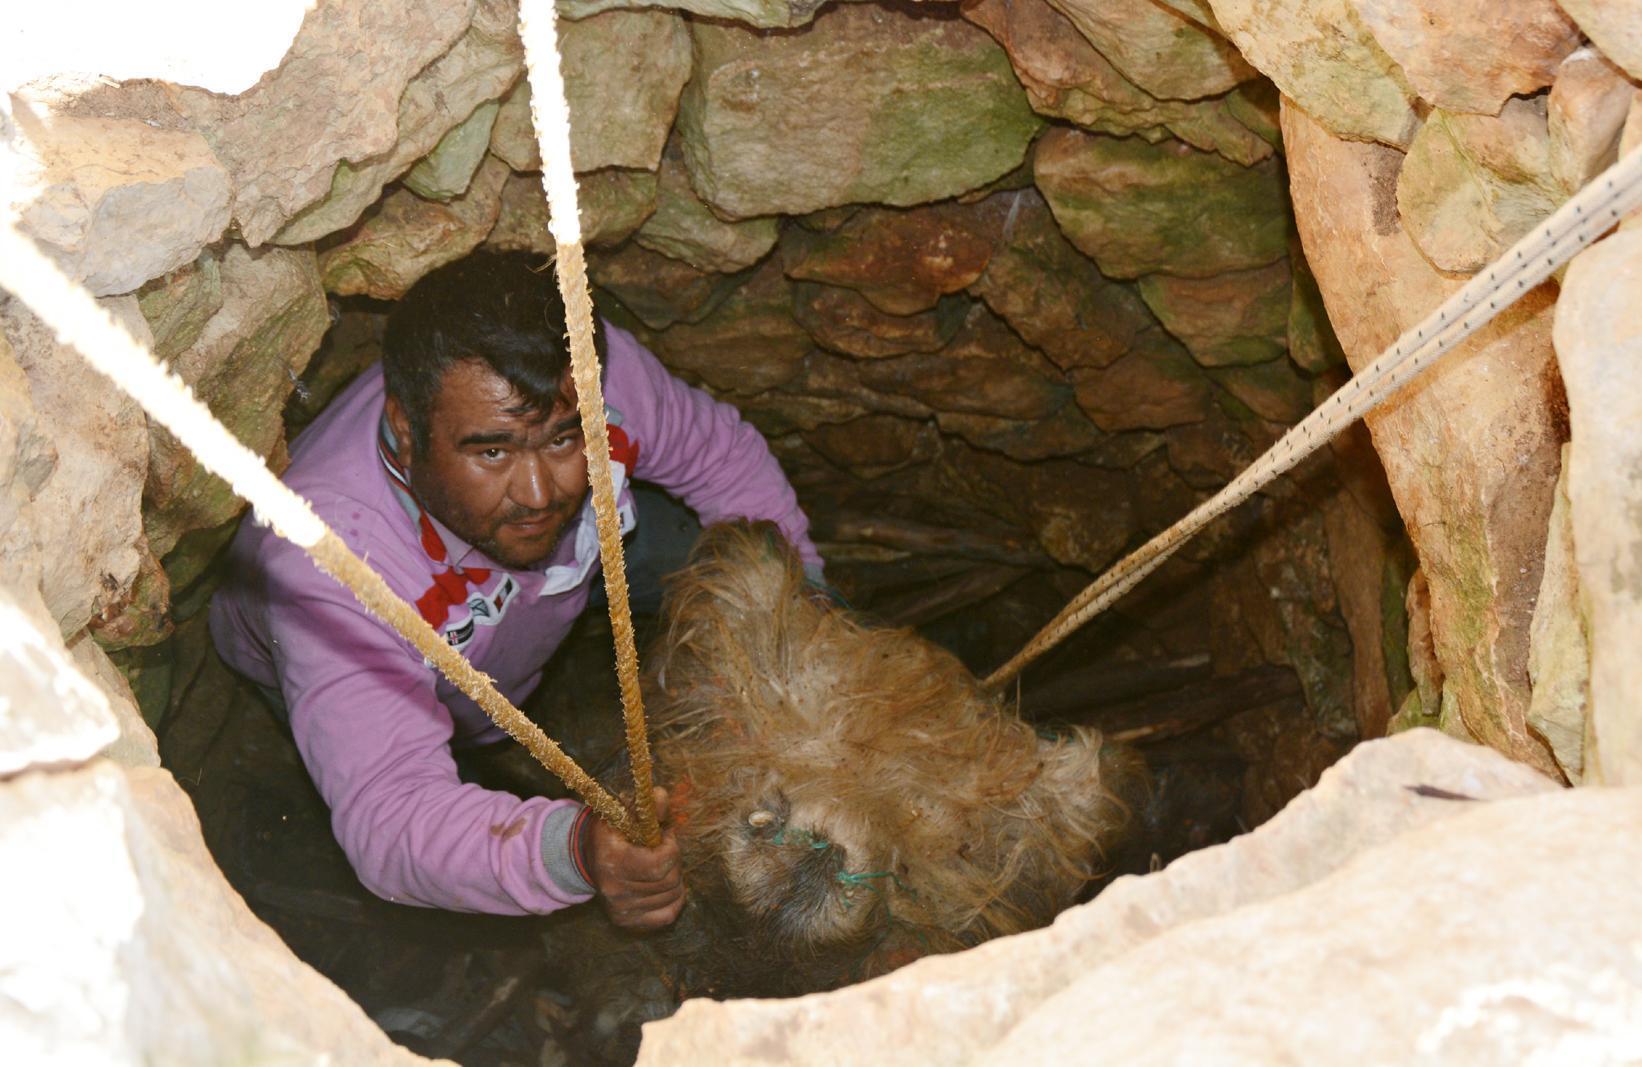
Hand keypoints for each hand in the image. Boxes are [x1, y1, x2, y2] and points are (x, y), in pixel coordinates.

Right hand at [584, 788, 684, 931]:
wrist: (586, 858)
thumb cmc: (610, 831)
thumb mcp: (622, 811)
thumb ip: (646, 804)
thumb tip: (662, 798)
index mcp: (612, 860)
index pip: (660, 864)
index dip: (671, 847)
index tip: (665, 835)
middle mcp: (614, 890)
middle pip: (669, 881)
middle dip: (675, 861)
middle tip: (665, 849)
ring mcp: (620, 909)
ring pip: (673, 896)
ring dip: (675, 878)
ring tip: (661, 864)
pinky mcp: (627, 922)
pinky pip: (668, 915)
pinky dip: (674, 899)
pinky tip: (664, 885)